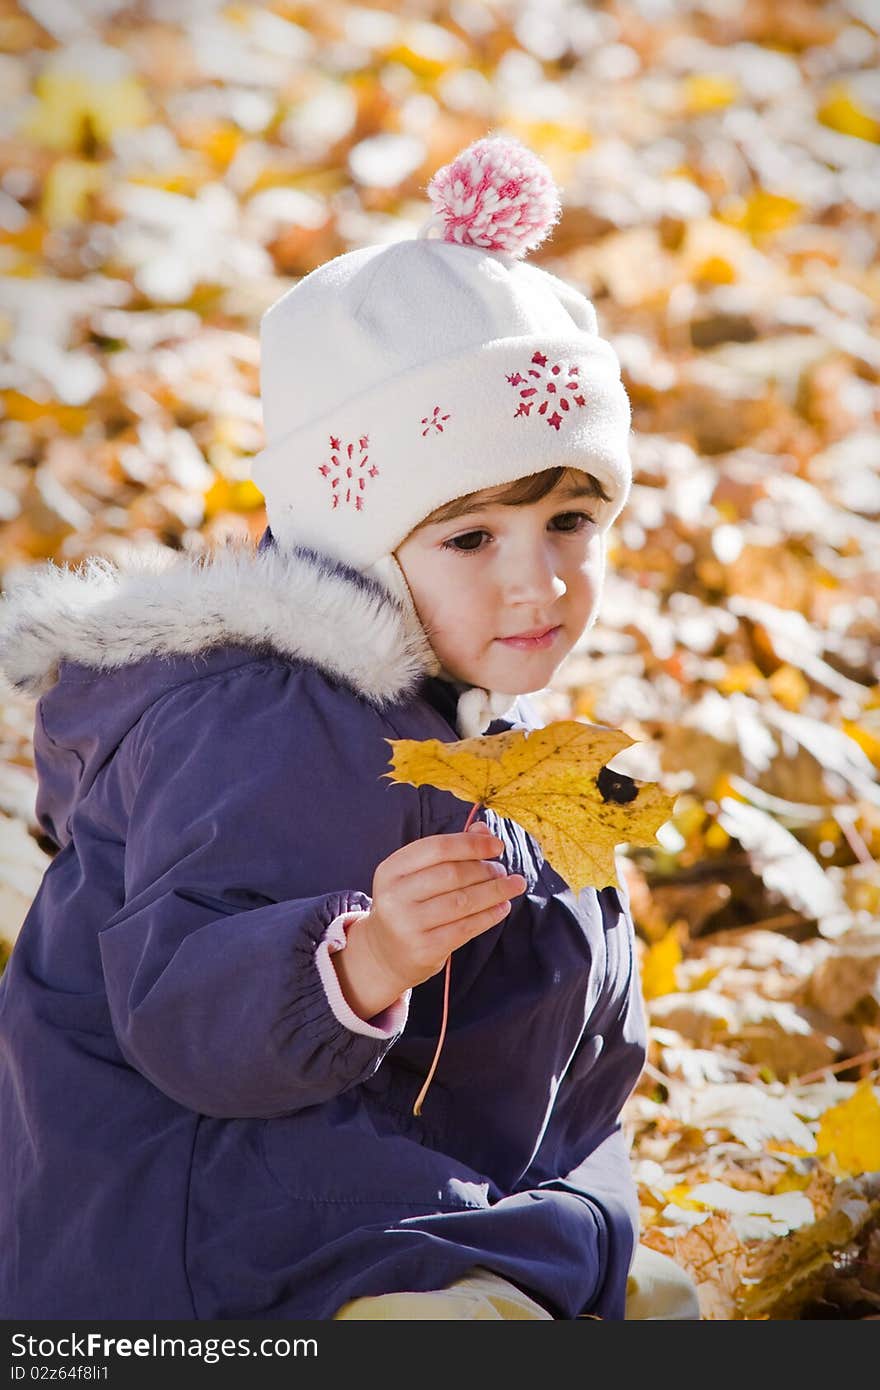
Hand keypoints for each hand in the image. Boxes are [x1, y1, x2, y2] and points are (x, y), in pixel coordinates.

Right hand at [332, 825, 525, 1020]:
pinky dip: (489, 916)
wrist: (385, 954)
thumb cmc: (409, 906)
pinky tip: (503, 907)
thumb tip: (484, 830)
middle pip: (452, 874)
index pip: (437, 847)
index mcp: (391, 869)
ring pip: (462, 902)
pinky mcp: (424, 949)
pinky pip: (465, 928)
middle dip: (485, 870)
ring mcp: (408, 924)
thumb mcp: (417, 875)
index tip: (498, 846)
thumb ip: (449, 851)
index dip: (471, 844)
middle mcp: (395, 896)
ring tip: (512, 885)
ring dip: (494, 891)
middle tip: (502, 871)